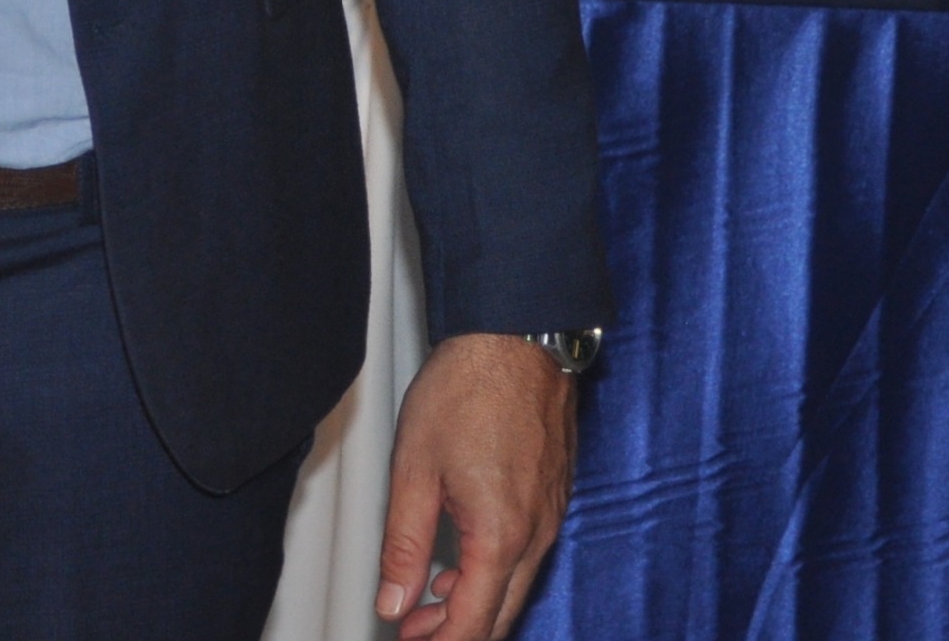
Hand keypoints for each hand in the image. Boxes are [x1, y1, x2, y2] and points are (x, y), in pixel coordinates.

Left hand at [378, 332, 576, 638]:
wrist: (517, 337)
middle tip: (413, 627)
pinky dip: (496, 568)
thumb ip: (404, 544)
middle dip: (458, 630)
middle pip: (502, 613)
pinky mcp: (554, 495)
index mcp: (500, 536)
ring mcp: (551, 515)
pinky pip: (528, 552)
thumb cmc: (467, 390)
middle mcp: (536, 534)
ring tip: (428, 595)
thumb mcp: (414, 470)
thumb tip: (394, 601)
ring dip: (475, 600)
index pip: (475, 624)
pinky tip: (464, 557)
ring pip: (516, 583)